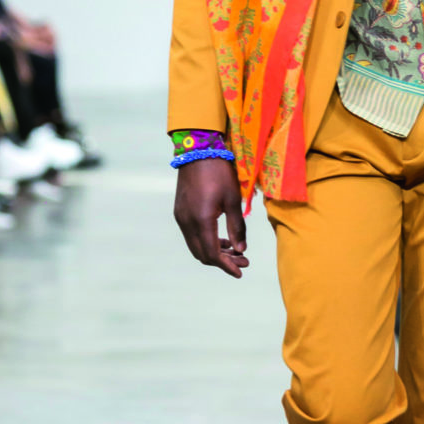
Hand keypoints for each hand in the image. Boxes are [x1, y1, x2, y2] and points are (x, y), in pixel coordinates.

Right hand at [174, 158, 248, 278]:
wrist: (197, 151)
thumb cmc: (219, 173)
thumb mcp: (233, 200)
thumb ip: (237, 227)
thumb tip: (241, 250)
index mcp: (202, 220)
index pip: (212, 254)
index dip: (227, 266)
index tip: (241, 272)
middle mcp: (187, 222)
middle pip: (202, 255)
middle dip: (222, 262)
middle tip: (243, 261)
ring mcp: (181, 218)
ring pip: (196, 247)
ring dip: (214, 253)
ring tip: (235, 251)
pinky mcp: (180, 212)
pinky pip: (191, 236)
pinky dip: (206, 242)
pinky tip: (221, 240)